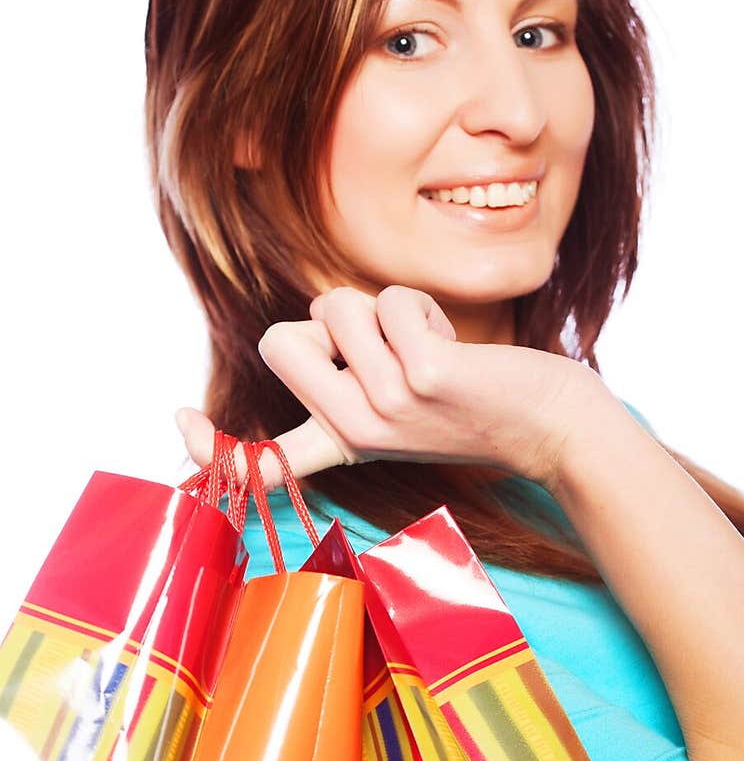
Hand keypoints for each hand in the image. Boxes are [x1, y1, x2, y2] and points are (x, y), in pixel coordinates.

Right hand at [175, 285, 589, 491]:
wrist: (548, 424)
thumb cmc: (471, 400)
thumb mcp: (394, 401)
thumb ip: (341, 373)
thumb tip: (300, 332)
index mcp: (339, 442)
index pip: (258, 459)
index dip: (209, 445)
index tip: (179, 423)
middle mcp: (352, 433)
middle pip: (278, 340)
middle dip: (326, 320)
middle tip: (383, 351)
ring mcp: (385, 409)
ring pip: (337, 306)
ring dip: (386, 308)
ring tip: (429, 350)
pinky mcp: (422, 380)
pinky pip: (389, 302)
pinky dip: (420, 306)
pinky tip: (451, 348)